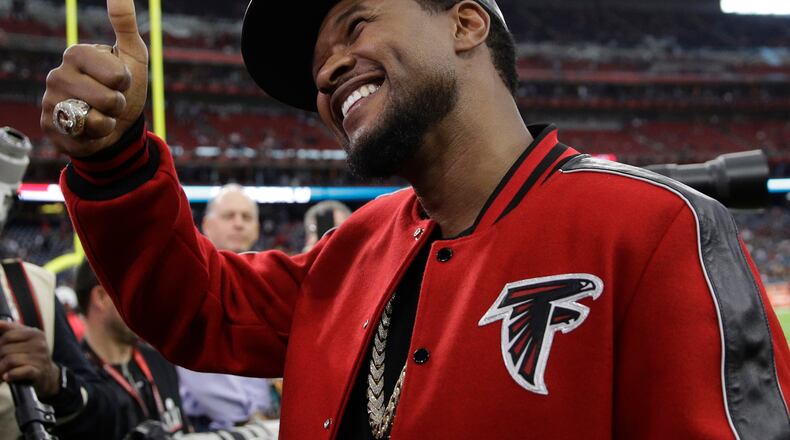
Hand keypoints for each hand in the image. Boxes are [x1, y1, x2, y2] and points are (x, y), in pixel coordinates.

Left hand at [0, 321, 60, 397]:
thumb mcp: (24, 339)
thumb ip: (10, 329)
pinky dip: (10, 375)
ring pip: (9, 360)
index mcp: (34, 333)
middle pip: (6, 349)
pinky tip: (7, 376)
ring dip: (0, 368)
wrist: (47, 373)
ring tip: (1, 371)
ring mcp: (40, 358)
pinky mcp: (38, 372)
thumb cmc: (30, 354)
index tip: (0, 349)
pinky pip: (19, 371)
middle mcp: (39, 344)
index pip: (7, 335)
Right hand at [41, 0, 148, 156]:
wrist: (115, 127)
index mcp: (76, 54)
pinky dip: (98, 135)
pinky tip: (89, 129)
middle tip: (110, 102)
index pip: (116, 75)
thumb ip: (125, 24)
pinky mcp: (51, 126)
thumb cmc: (123, 89)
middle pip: (109, 98)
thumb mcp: (131, 56)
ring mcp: (51, 101)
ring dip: (109, 121)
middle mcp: (57, 74)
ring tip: (100, 115)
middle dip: (118, 105)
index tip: (118, 81)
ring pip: (97, 118)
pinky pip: (87, 135)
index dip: (125, 83)